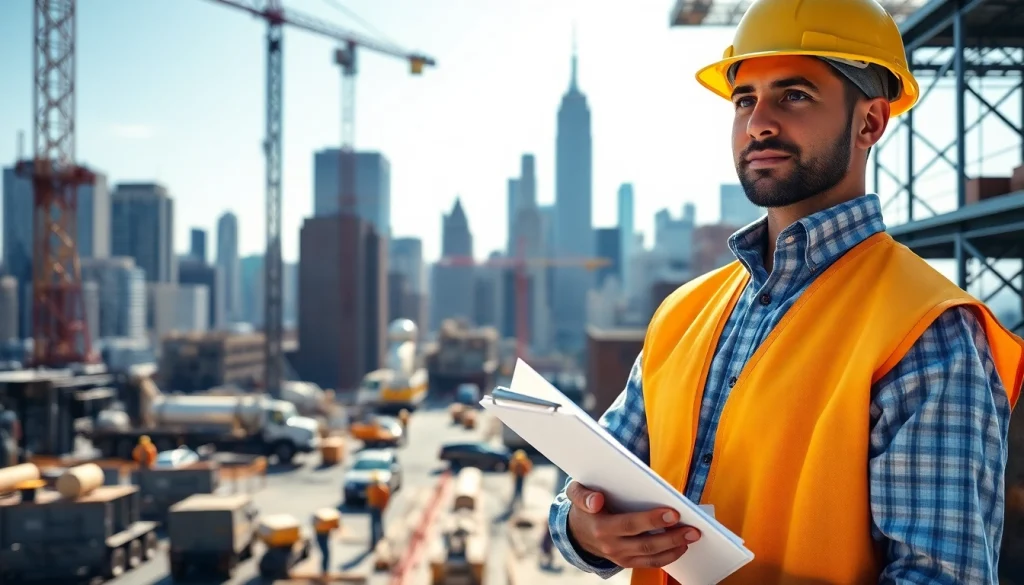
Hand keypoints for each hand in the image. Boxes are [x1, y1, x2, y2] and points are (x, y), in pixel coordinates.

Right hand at [565, 480, 701, 568]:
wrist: (577, 533)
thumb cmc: (584, 507)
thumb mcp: (576, 493)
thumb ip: (582, 494)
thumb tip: (596, 500)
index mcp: (601, 526)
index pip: (629, 524)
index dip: (651, 520)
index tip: (672, 512)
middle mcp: (611, 545)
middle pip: (645, 542)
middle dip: (671, 535)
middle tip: (691, 527)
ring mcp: (620, 556)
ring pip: (651, 555)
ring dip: (674, 546)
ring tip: (692, 535)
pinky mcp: (627, 562)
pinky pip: (651, 562)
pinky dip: (669, 555)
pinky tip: (682, 545)